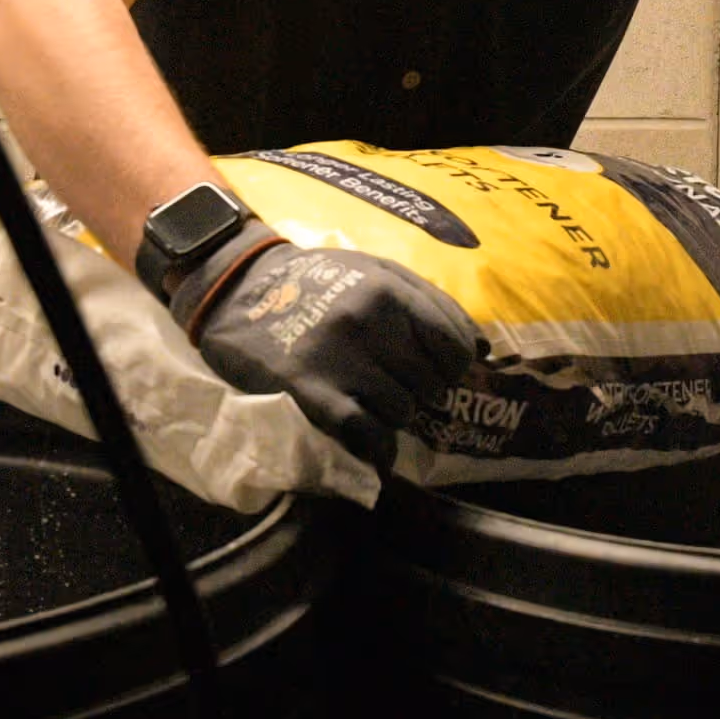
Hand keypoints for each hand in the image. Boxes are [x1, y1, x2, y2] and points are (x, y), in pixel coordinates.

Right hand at [169, 221, 482, 470]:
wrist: (238, 288)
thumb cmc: (319, 279)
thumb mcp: (378, 270)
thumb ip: (431, 302)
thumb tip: (481, 349)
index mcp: (392, 290)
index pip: (455, 348)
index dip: (451, 367)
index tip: (434, 370)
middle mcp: (371, 323)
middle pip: (431, 384)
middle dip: (420, 390)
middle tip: (397, 385)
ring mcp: (341, 360)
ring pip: (403, 411)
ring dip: (394, 414)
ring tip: (372, 401)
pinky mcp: (311, 393)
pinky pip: (367, 436)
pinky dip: (379, 448)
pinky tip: (374, 445)